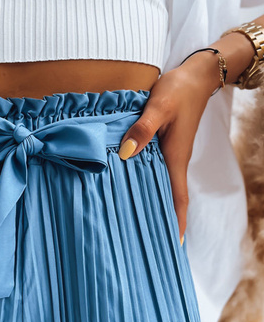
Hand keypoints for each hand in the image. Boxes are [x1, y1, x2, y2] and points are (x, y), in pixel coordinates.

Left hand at [118, 56, 217, 241]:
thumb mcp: (158, 106)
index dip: (177, 222)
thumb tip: (125, 153)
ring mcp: (170, 156)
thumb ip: (142, 129)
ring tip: (140, 227)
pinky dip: (148, 187)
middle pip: (170, 199)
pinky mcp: (165, 148)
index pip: (178, 198)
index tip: (174, 246)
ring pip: (163, 188)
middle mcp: (174, 162)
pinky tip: (134, 192)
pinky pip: (157, 174)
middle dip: (163, 223)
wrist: (195, 75)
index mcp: (175, 158)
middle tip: (150, 246)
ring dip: (156, 207)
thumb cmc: (178, 90)